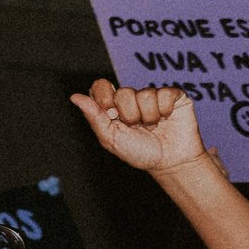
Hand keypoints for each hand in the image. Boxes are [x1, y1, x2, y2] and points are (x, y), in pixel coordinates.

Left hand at [70, 79, 208, 177]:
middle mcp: (131, 97)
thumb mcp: (110, 138)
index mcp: (112, 105)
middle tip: (137, 127)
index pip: (100, 86)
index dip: (104, 98)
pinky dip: (164, 111)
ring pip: (144, 94)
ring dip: (148, 117)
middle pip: (123, 92)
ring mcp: (152, 94)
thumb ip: (94, 116)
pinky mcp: (173, 95)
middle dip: (129, 115)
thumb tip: (74, 97)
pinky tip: (166, 119)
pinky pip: (165, 93)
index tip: (111, 115)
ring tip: (152, 126)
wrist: (169, 162)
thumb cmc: (138, 152)